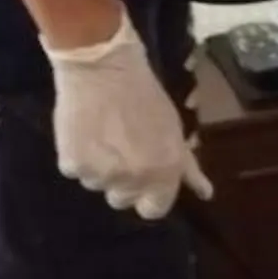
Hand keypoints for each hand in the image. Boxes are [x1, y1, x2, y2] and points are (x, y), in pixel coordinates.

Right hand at [45, 18, 213, 220]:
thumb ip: (186, 166)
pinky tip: (85, 132)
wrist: (101, 68)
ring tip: (103, 135)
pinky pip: (76, 172)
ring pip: (98, 185)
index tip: (145, 179)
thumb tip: (205, 193)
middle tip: (122, 150)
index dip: (150, 197)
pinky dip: (79, 157)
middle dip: (124, 182)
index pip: (155, 210)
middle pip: (123, 200)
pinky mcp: (72, 165)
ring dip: (100, 168)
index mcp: (163, 172)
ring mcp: (100, 175)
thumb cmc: (144, 95)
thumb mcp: (173, 129)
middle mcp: (132, 180)